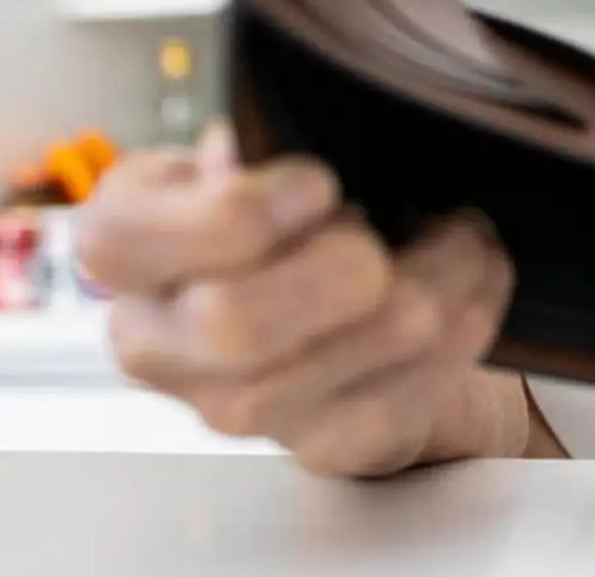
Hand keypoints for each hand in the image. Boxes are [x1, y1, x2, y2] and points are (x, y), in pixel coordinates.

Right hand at [78, 124, 528, 477]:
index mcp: (120, 250)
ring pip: (375, 336)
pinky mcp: (326, 444)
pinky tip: (471, 285)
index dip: (241, 212)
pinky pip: (423, 382)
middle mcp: (159, 344)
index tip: (317, 186)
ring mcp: (239, 410)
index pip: (132, 243)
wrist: (331, 313)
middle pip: (242, 320)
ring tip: (460, 237)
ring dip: (449, 270)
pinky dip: (474, 315)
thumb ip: (238, 150)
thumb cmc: (280, 217)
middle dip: (351, 257)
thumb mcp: (242, 158)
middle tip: (394, 219)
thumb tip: (237, 151)